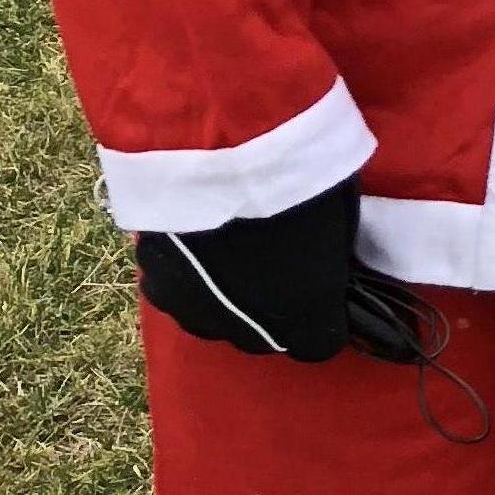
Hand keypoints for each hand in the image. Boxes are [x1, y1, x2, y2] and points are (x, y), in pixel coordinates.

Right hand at [137, 175, 358, 361]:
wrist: (223, 150)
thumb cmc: (300, 177)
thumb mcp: (338, 222)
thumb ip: (331, 260)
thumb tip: (327, 265)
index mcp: (306, 319)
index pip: (319, 343)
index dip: (322, 317)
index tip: (324, 290)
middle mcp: (247, 333)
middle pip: (262, 338)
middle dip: (272, 310)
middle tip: (277, 266)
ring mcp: (196, 313)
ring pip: (213, 320)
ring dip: (225, 298)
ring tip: (232, 254)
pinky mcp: (156, 286)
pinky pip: (177, 294)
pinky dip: (189, 277)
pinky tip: (197, 244)